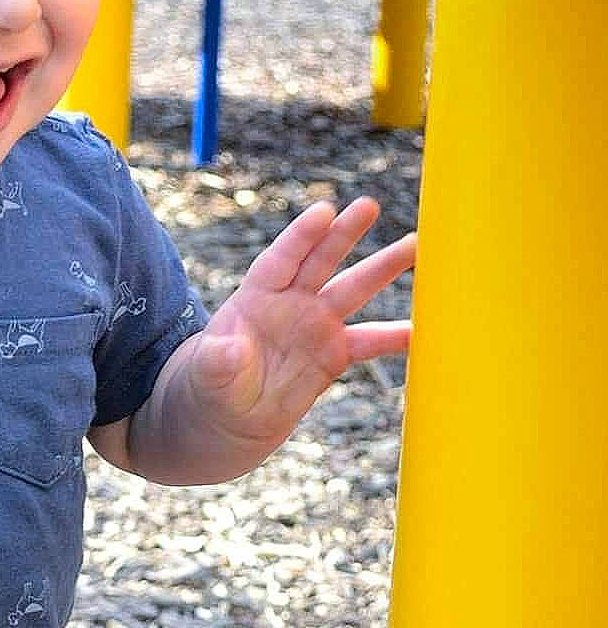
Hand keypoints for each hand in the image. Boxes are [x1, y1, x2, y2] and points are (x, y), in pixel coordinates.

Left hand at [186, 197, 414, 454]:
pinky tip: (421, 328)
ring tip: (415, 246)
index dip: (301, 236)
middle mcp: (288, 304)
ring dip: (382, 269)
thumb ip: (217, 362)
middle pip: (321, 261)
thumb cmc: (207, 392)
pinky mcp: (332, 355)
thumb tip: (227, 350)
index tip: (324, 211)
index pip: (280, 260)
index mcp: (255, 299)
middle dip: (345, 233)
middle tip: (370, 205)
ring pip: (351, 291)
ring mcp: (313, 327)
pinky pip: (367, 342)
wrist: (225, 422)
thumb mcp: (206, 378)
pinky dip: (393, 337)